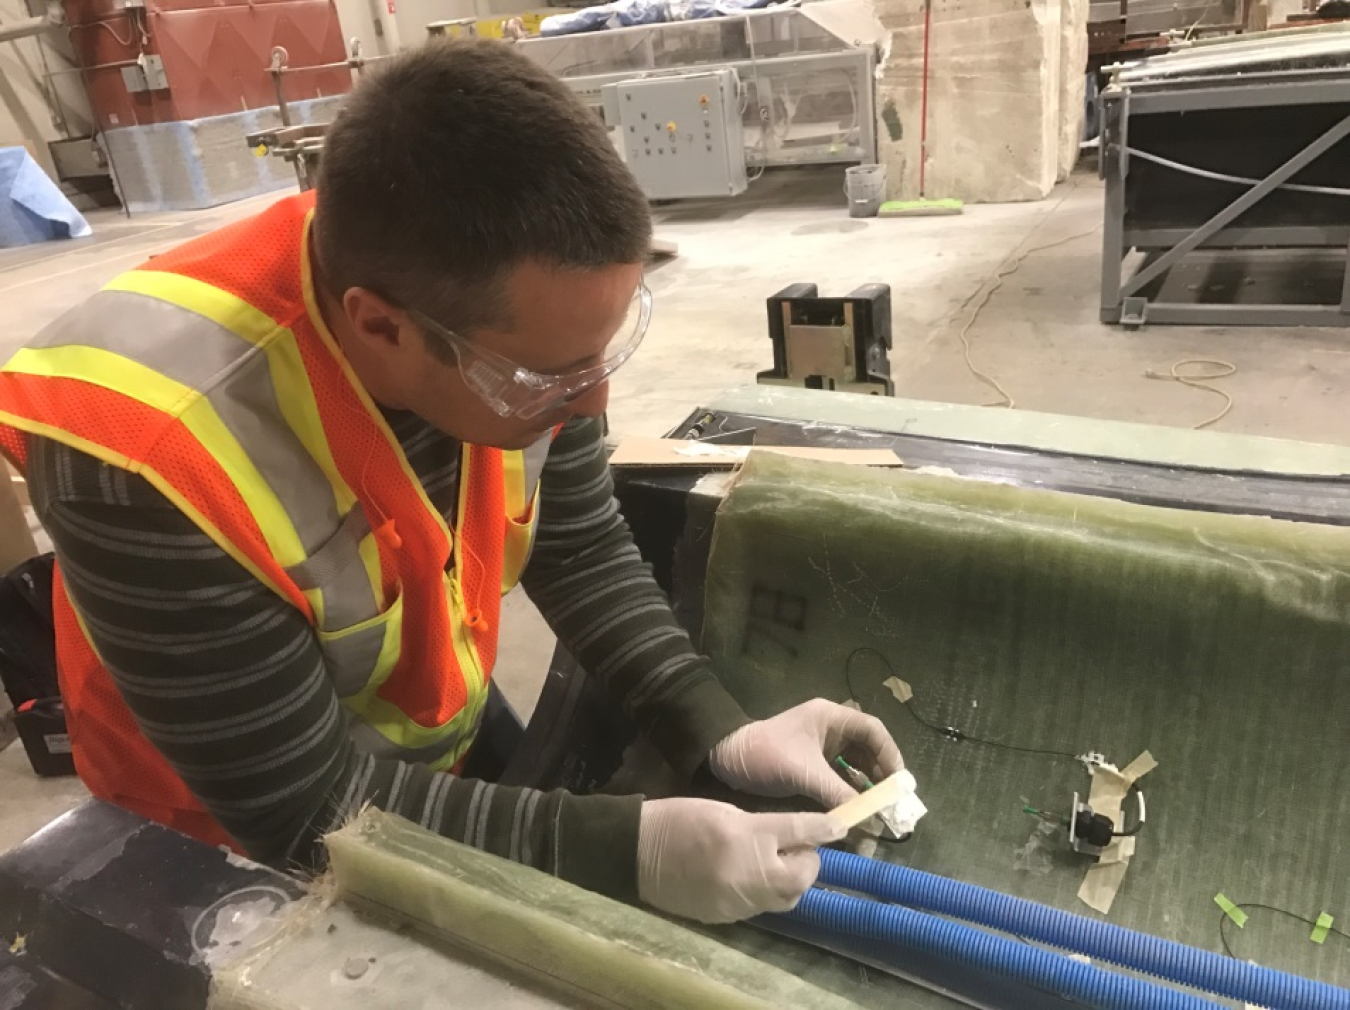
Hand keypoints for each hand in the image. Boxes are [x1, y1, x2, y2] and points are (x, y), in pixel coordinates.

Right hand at [636, 797, 843, 922]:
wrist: (637, 852)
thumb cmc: (680, 819)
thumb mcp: (725, 811)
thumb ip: (762, 825)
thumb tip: (794, 838)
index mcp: (748, 835)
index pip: (800, 832)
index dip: (823, 828)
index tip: (840, 827)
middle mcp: (750, 872)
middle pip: (803, 873)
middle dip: (807, 860)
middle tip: (796, 847)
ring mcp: (740, 900)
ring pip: (788, 898)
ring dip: (791, 881)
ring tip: (776, 864)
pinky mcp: (728, 917)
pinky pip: (762, 908)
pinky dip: (766, 893)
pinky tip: (751, 878)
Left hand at [708, 698, 902, 808]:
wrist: (726, 759)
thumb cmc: (764, 755)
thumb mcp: (804, 774)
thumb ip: (838, 793)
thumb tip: (869, 817)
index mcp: (831, 717)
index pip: (873, 731)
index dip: (890, 755)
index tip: (899, 783)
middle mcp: (830, 728)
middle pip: (867, 749)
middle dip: (881, 774)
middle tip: (892, 802)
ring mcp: (821, 746)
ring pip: (854, 764)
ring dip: (866, 785)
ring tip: (877, 809)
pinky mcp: (812, 763)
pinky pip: (839, 775)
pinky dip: (849, 790)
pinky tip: (856, 808)